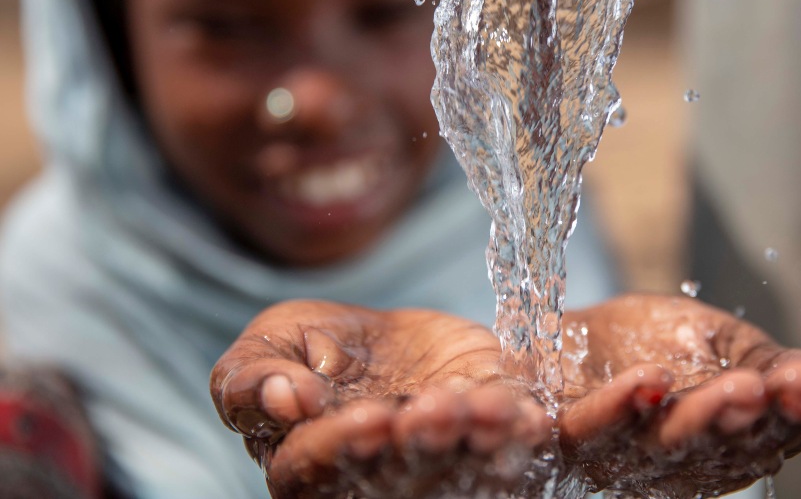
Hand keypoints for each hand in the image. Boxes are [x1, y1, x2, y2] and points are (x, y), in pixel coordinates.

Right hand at [210, 301, 549, 498]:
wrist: (387, 340)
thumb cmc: (316, 347)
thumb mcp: (270, 343)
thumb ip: (252, 378)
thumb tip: (287, 402)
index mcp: (306, 463)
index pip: (315, 471)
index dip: (344, 447)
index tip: (374, 416)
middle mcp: (371, 478)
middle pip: (394, 477)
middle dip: (422, 445)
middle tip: (438, 411)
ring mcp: (432, 469)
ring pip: (454, 470)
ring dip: (475, 442)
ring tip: (488, 409)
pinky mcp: (481, 447)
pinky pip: (503, 451)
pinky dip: (517, 435)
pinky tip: (530, 418)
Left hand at [556, 294, 800, 496]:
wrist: (575, 340)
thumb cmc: (658, 347)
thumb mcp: (729, 347)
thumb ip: (777, 372)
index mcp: (728, 446)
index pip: (770, 437)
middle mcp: (681, 462)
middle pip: (720, 448)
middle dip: (748, 419)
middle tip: (772, 389)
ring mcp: (624, 454)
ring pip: (664, 444)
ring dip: (699, 419)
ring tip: (735, 388)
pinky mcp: (572, 435)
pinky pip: (592, 427)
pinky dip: (619, 408)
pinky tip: (650, 381)